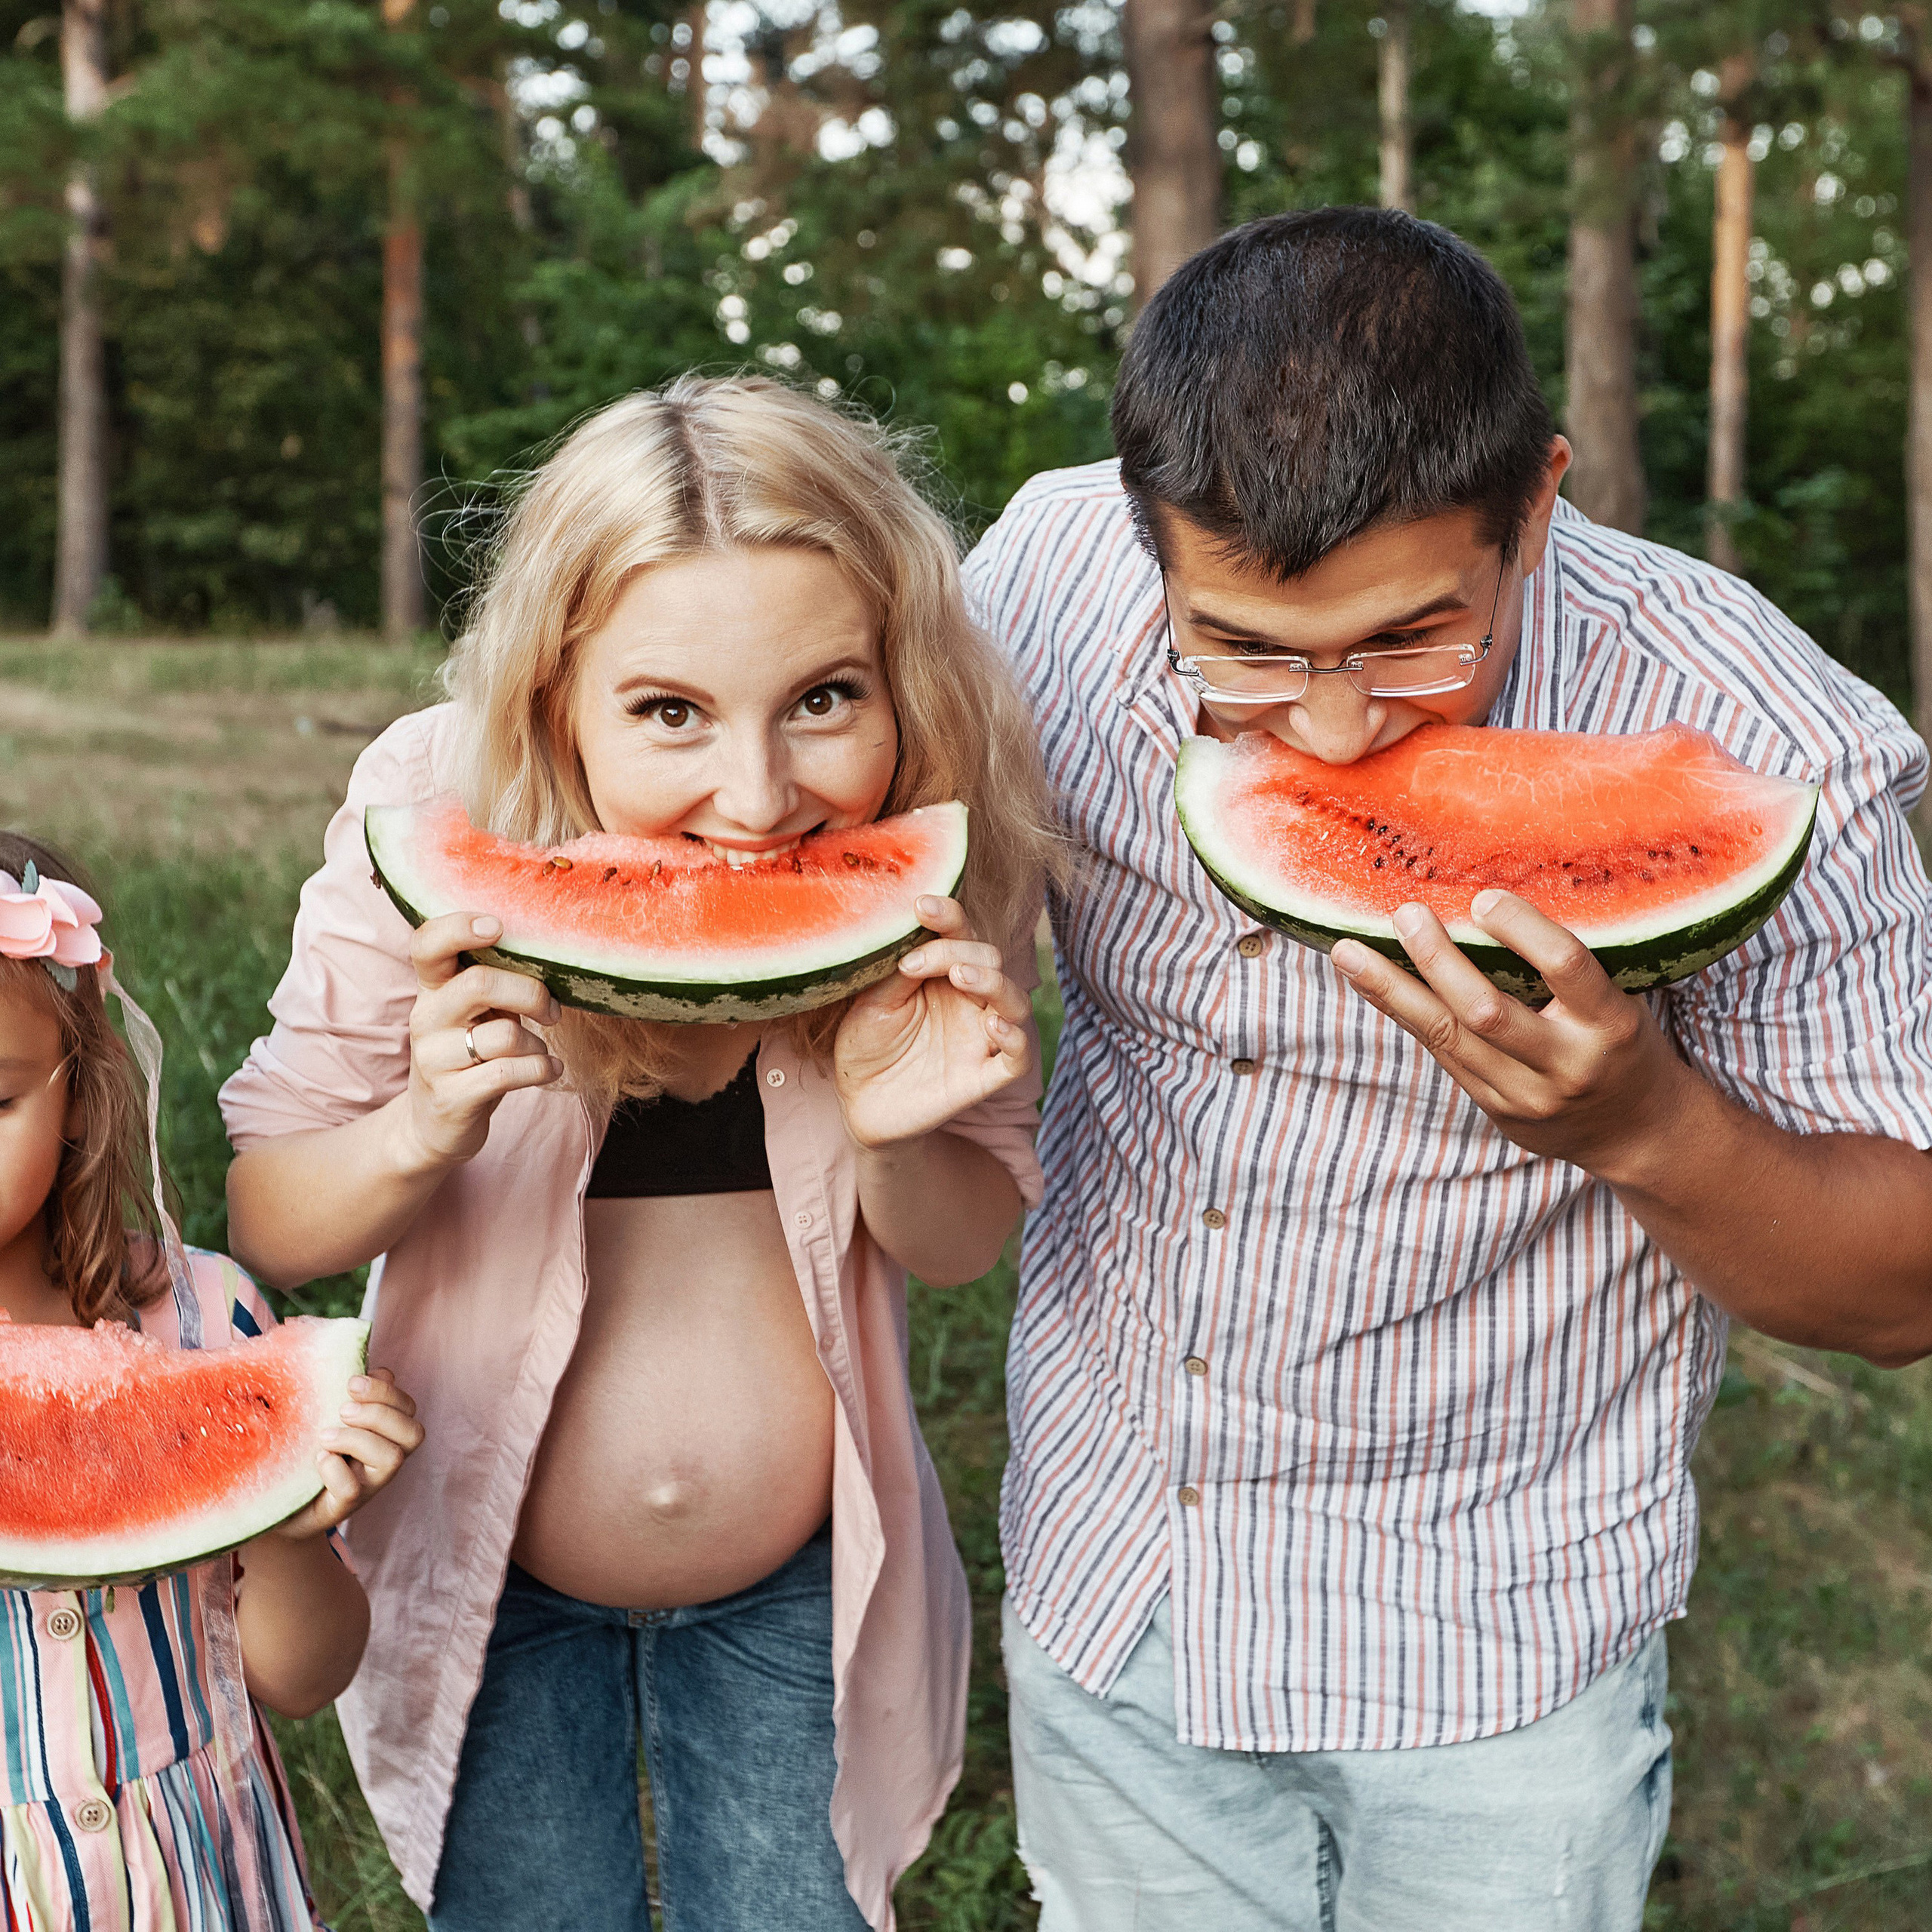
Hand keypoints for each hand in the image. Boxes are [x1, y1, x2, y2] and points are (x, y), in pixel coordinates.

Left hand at [271, 1369, 425, 1539]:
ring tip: (325, 1435)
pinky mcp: (341, 1507)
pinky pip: (353, 1490)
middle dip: (380, 1413)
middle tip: (343, 1410)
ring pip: (392, 1459)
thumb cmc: (305, 1451)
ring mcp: (367, 1485)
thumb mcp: (326, 1416)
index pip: (408, 1407)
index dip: (387, 1391)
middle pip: (413, 1433)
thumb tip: (366, 1365)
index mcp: (384, 1433)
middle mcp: (383, 1459)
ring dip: (359, 1439)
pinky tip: (317, 1459)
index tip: (351, 1382)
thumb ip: (349, 1394)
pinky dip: (336, 1470)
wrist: (278, 1501)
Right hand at [401, 913, 563, 1170]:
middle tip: (552, 1011)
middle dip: (531, 993)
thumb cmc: (470, 1055)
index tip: (498, 926)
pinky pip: (509, 1072)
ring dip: (536, 1044)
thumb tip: (551, 956)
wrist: (435, 1125)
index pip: (428, 943)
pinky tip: (550, 1070)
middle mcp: (426, 1018)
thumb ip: (497, 982)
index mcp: (433, 989)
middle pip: (478, 982)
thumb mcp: (477, 1013)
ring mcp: (433, 1059)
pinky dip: (541, 1069)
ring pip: (504, 1034)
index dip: (459, 927)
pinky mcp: (451, 1096)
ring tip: (538, 1053)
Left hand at [834, 896, 1032, 1149]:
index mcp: (942, 974)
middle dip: (960, 951)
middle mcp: (968, 1000)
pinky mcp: (984, 1076)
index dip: (948, 916)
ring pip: (1014, 1001)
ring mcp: (979, 1037)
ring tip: (960, 976)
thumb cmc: (865, 1045)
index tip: (922, 906)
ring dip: (993, 982)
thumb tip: (914, 935)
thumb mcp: (870, 1003)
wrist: (858, 1103)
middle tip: (918, 962)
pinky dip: (1015, 1039)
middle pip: (991, 959)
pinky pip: (1018, 1057)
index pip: (960, 934)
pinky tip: (993, 1027)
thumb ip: (896, 972)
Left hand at [1329, 888, 1693, 1181]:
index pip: (1566, 966)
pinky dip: (1403, 1013)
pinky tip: (1370, 983)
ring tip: (1347, 951)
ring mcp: (1526, 1096)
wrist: (1638, 1134)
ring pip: (1447, 1036)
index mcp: (1610, 1024)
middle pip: (1486, 1010)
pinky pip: (1441, 1054)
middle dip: (1438, 960)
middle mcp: (1566, 1064)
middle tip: (1404, 914)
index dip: (1522, 929)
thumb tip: (1486, 897)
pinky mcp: (1496, 1111)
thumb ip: (1566, 966)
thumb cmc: (1622, 1044)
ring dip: (1391, 989)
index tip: (1482, 898)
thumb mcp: (1620, 1001)